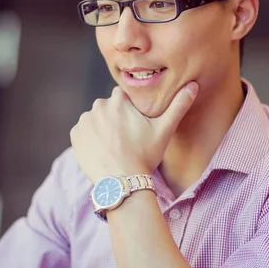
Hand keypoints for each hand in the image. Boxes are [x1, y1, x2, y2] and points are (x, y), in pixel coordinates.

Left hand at [70, 82, 198, 182]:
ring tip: (115, 147)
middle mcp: (98, 105)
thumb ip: (178, 105)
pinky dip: (91, 139)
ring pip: (96, 120)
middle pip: (109, 108)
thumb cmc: (145, 155)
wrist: (122, 182)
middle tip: (126, 140)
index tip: (135, 127)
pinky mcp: (75, 134)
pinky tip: (103, 151)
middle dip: (116, 120)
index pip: (124, 98)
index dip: (131, 112)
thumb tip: (193, 85)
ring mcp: (85, 120)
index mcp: (119, 99)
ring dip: (103, 129)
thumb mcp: (164, 130)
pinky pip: (84, 132)